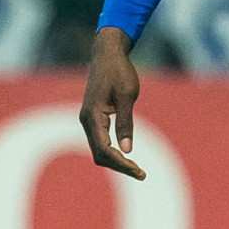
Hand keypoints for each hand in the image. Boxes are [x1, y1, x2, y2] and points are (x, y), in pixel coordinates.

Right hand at [79, 27, 145, 178]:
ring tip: (136, 169)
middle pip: (99, 155)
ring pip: (99, 150)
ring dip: (116, 161)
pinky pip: (100, 141)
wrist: (107, 53)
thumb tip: (126, 150)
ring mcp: (88, 120)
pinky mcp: (93, 117)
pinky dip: (113, 152)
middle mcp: (86, 120)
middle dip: (119, 166)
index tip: (139, 171)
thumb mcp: (127, 96)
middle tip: (141, 174)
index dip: (121, 164)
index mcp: (92, 116)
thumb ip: (125, 123)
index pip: (104, 150)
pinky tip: (127, 155)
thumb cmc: (119, 71)